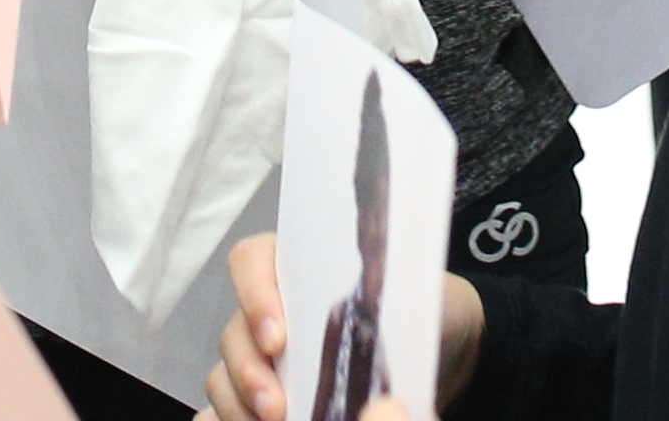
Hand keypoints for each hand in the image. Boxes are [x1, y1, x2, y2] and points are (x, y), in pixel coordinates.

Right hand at [205, 241, 479, 420]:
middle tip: (274, 407)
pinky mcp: (270, 393)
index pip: (251, 263)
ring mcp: (265, 354)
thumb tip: (372, 342)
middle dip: (248, 371)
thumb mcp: (412, 296)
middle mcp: (271, 306)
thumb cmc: (421, 309)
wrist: (442, 345)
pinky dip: (230, 417)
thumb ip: (385, 305)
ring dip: (238, 404)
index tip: (277, 338)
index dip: (254, 297)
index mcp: (296, 264)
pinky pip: (230, 406)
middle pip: (234, 331)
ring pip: (225, 375)